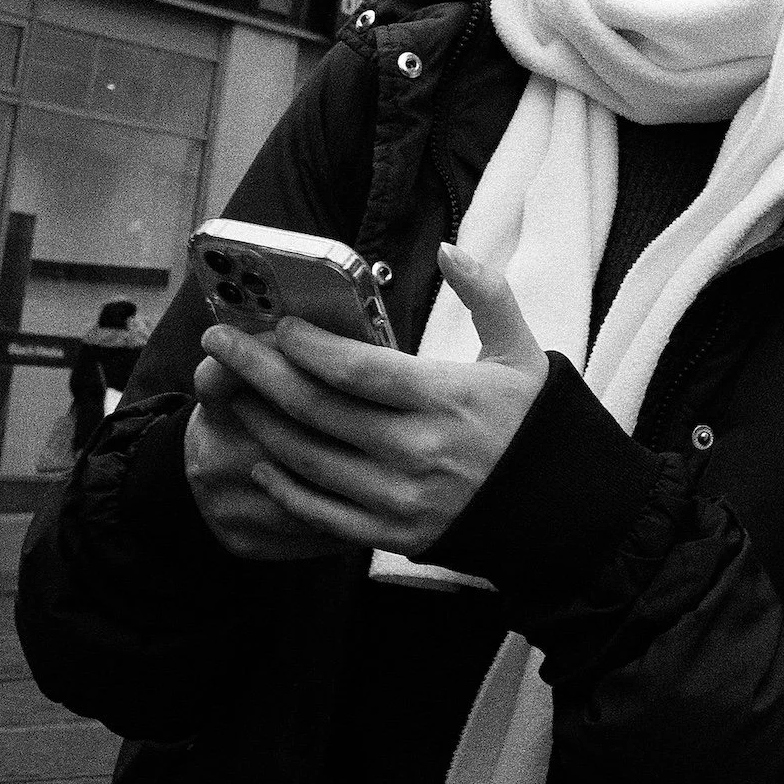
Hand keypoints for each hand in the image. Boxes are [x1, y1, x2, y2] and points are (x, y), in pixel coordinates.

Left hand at [195, 245, 551, 556]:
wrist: (563, 508)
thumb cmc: (533, 422)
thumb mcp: (522, 352)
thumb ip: (489, 294)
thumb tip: (451, 249)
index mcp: (448, 399)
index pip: (357, 370)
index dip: (307, 346)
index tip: (275, 324)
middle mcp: (418, 450)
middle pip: (318, 409)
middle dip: (258, 371)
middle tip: (220, 343)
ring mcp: (403, 498)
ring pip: (308, 459)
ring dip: (260, 423)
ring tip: (232, 393)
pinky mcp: (394, 534)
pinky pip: (321, 512)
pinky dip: (284, 487)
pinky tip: (261, 460)